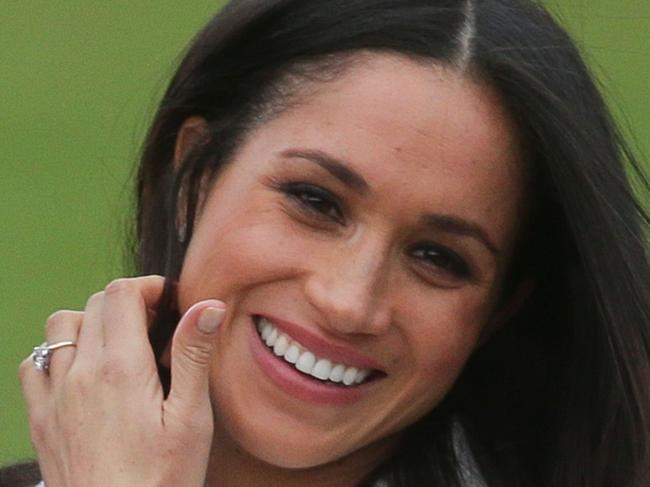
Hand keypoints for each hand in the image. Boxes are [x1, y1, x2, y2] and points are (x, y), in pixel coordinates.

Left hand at [19, 275, 224, 486]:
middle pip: (94, 304)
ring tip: (117, 344)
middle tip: (153, 325)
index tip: (167, 299)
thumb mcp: (190, 419)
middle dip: (126, 302)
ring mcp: (54, 396)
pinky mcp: (41, 420)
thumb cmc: (160, 479)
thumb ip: (192, 356)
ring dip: (89, 322)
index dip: (147, 286)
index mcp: (121, 369)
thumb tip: (207, 306)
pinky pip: (34, 365)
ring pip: (59, 327)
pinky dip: (55, 354)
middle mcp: (80, 374)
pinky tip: (80, 372)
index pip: (121, 294)